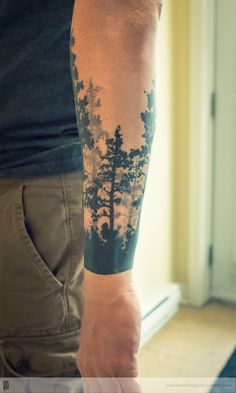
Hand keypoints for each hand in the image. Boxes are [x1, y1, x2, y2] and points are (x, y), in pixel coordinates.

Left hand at [76, 268, 141, 391]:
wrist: (107, 292)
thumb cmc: (104, 309)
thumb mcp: (98, 339)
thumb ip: (104, 356)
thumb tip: (117, 366)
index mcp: (85, 363)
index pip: (95, 391)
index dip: (108, 392)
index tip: (117, 389)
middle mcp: (93, 368)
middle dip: (118, 392)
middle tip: (127, 388)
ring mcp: (107, 366)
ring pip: (118, 392)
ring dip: (127, 390)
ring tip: (134, 388)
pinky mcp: (123, 359)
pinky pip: (131, 385)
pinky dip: (137, 388)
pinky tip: (140, 387)